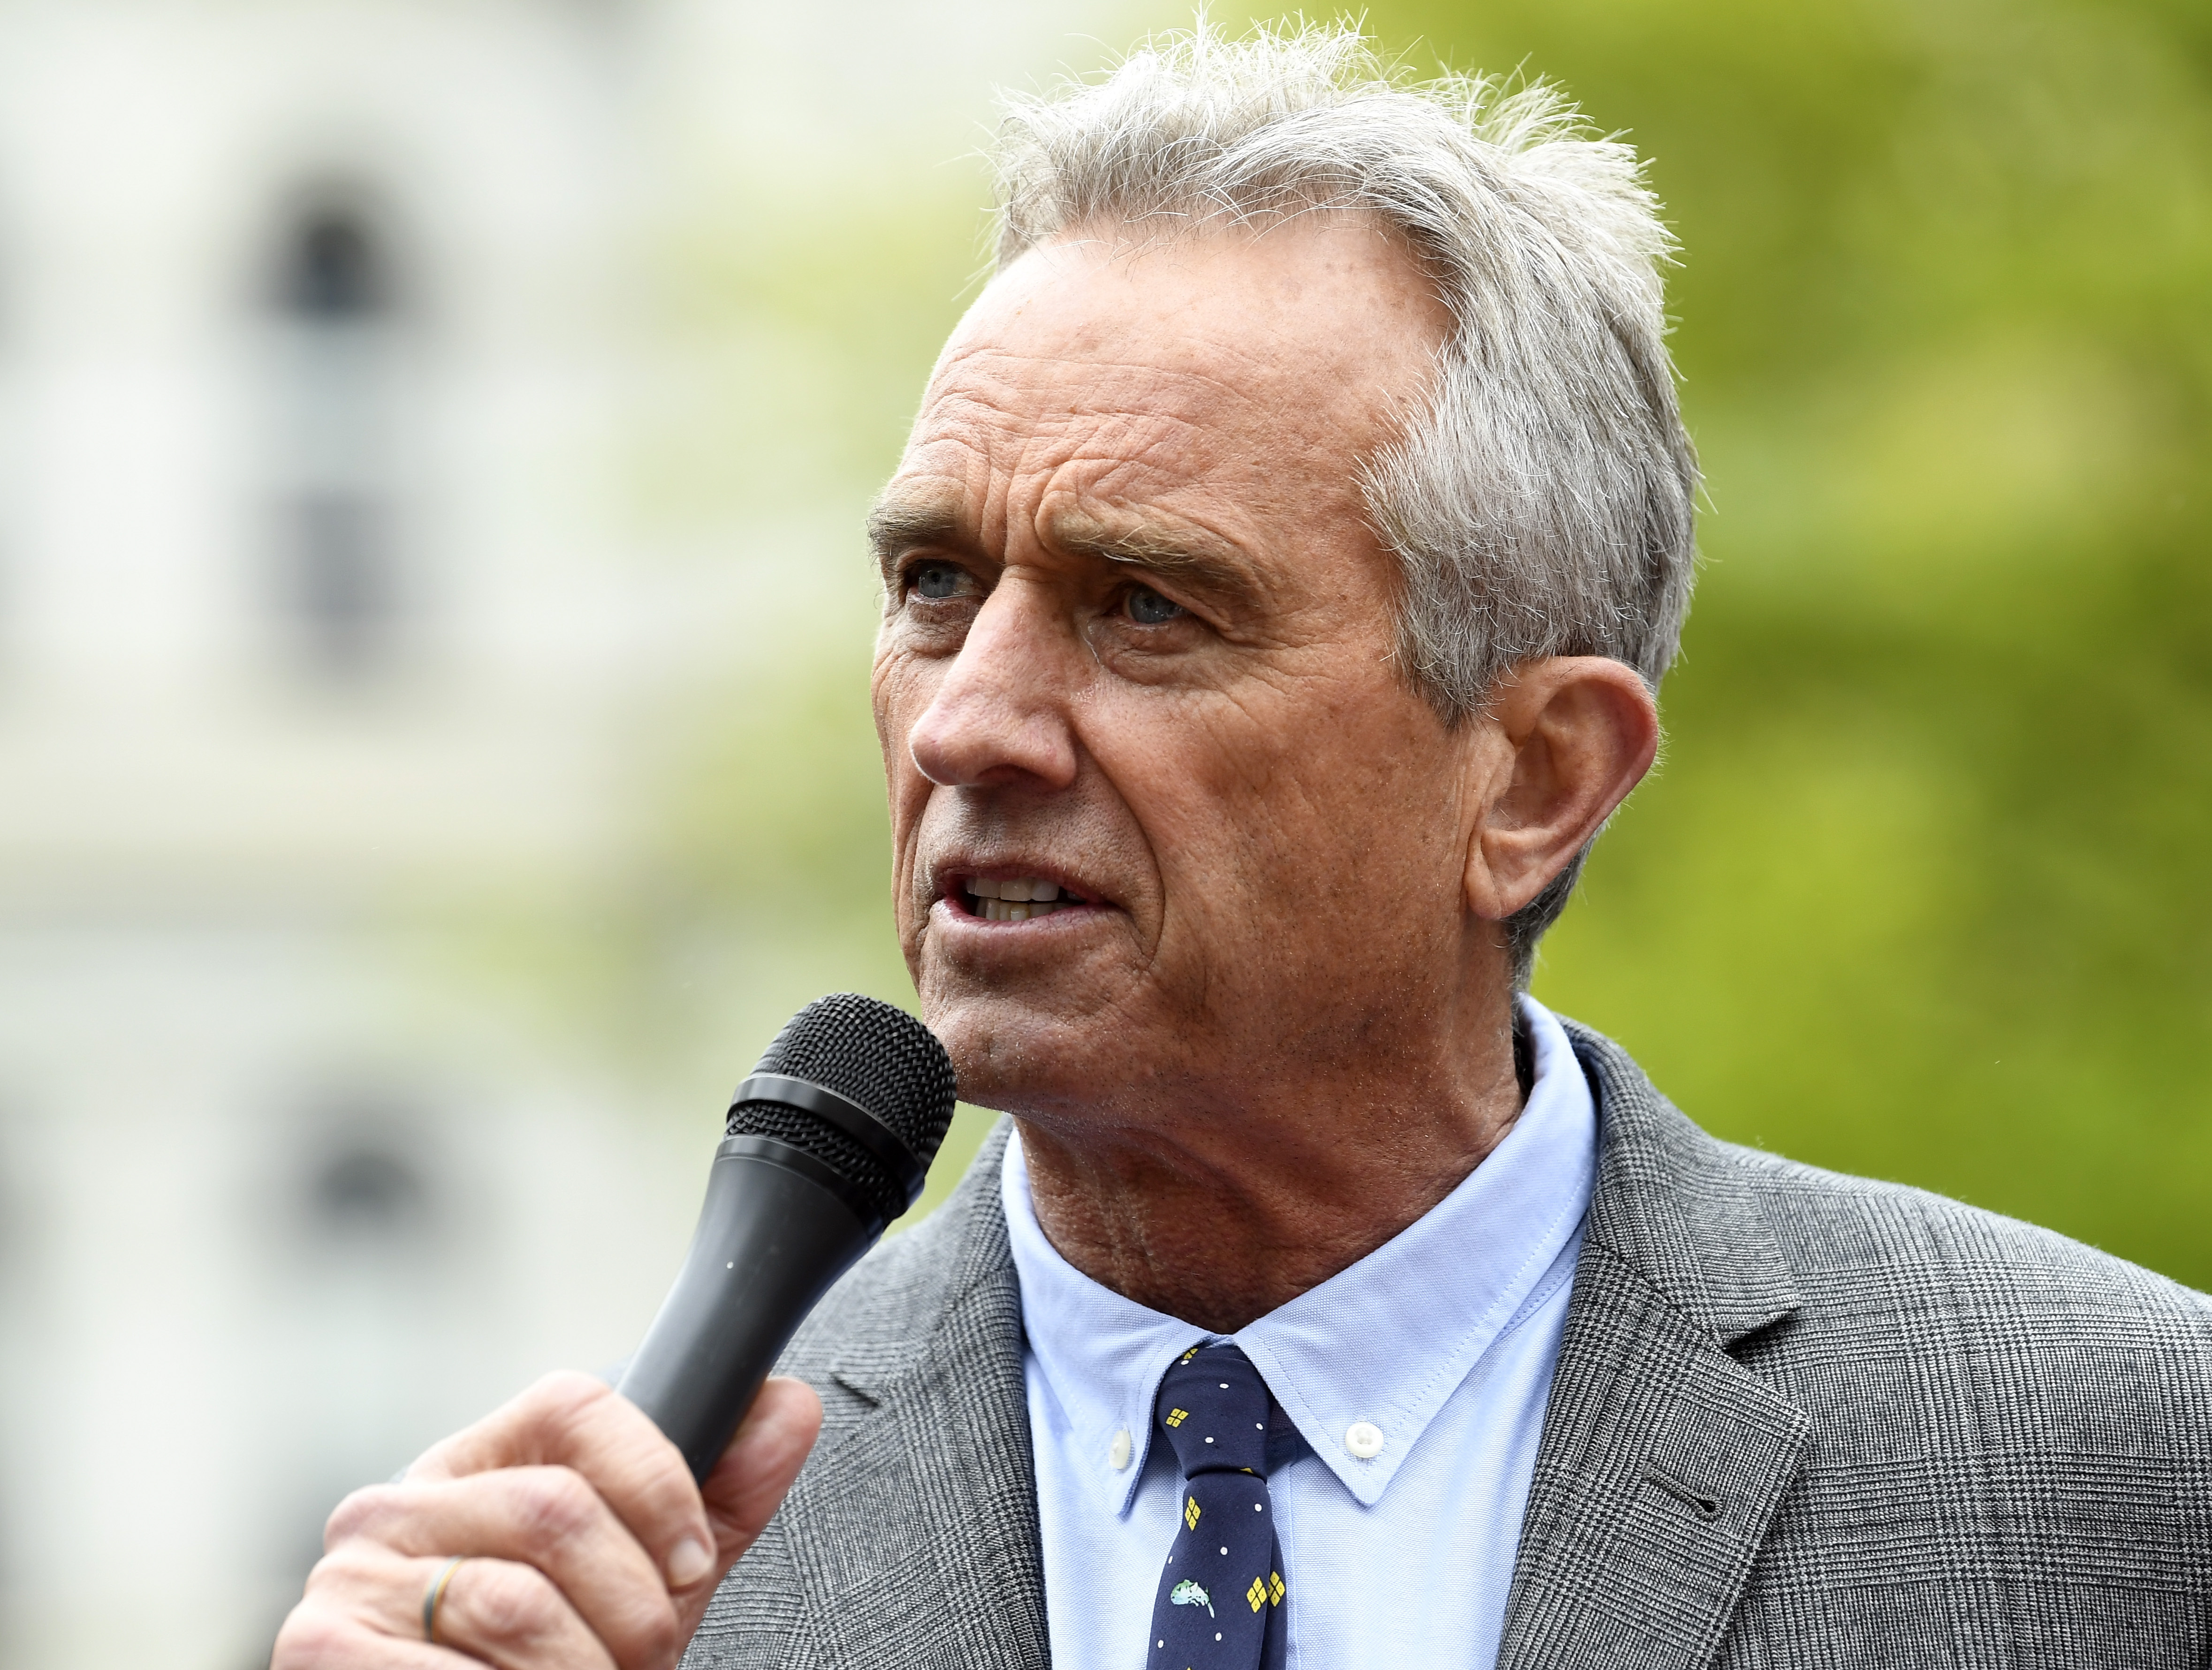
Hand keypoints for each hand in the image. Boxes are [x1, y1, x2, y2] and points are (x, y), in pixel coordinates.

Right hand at [272, 1371, 821, 1668]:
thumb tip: (788, 1406)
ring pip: (521, 1605)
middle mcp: (396, 1506)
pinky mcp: (323, 1648)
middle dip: (632, 1611)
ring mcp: (351, 1578)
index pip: (577, 1406)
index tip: (691, 1565)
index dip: (658, 1481)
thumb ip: (712, 1504)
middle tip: (639, 1664)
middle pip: (559, 1510)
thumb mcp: (639, 1588)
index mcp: (474, 1469)